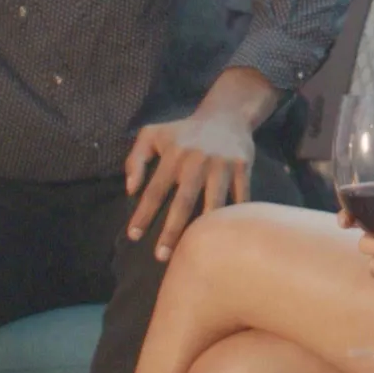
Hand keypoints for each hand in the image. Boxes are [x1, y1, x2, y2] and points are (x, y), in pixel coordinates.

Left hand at [124, 94, 261, 260]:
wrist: (226, 115)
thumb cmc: (183, 132)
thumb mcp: (151, 135)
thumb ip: (135, 160)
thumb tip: (130, 189)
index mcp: (173, 155)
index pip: (155, 190)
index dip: (143, 214)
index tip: (133, 236)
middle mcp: (197, 161)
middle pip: (183, 202)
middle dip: (172, 232)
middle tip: (162, 257)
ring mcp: (222, 165)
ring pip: (214, 204)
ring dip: (204, 230)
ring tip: (197, 253)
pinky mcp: (243, 167)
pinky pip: (240, 198)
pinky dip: (235, 217)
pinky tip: (228, 237)